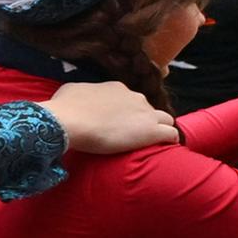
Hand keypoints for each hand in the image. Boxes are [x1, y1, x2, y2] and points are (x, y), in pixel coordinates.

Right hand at [41, 80, 178, 155]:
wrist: (70, 121)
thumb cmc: (65, 107)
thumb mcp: (71, 91)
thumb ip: (83, 93)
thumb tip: (80, 99)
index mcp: (117, 88)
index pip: (131, 100)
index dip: (127, 112)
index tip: (119, 123)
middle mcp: (135, 97)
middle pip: (149, 109)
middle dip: (143, 121)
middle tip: (131, 135)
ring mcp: (146, 114)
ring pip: (165, 120)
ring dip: (159, 129)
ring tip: (150, 144)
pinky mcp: (152, 131)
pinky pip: (171, 135)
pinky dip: (169, 141)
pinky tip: (163, 149)